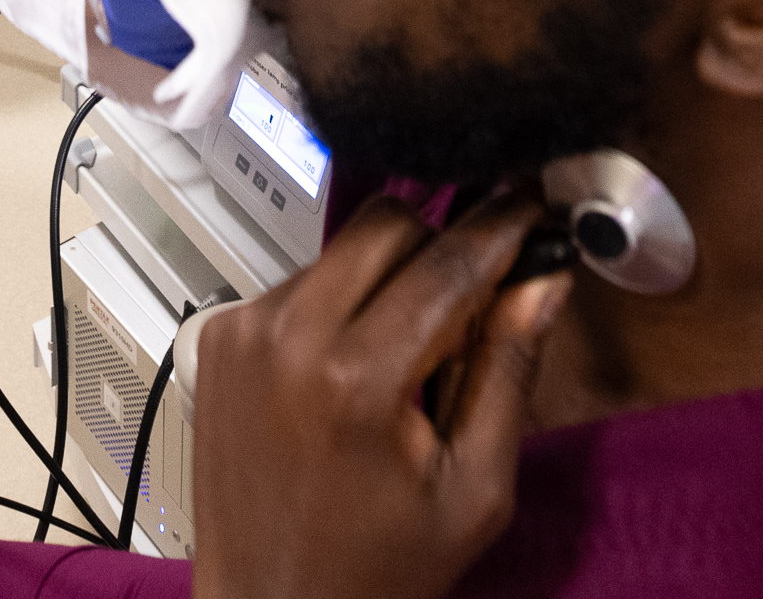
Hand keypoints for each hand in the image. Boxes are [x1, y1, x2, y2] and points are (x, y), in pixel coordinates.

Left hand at [187, 192, 571, 598]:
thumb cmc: (375, 569)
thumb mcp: (473, 488)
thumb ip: (509, 371)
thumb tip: (542, 280)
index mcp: (356, 378)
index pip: (449, 261)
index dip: (503, 224)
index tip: (532, 200)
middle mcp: (287, 336)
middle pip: (389, 224)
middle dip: (443, 247)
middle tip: (476, 304)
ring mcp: (243, 330)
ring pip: (343, 248)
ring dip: (390, 278)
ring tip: (408, 362)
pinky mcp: (220, 337)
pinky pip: (301, 281)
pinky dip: (341, 304)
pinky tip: (356, 372)